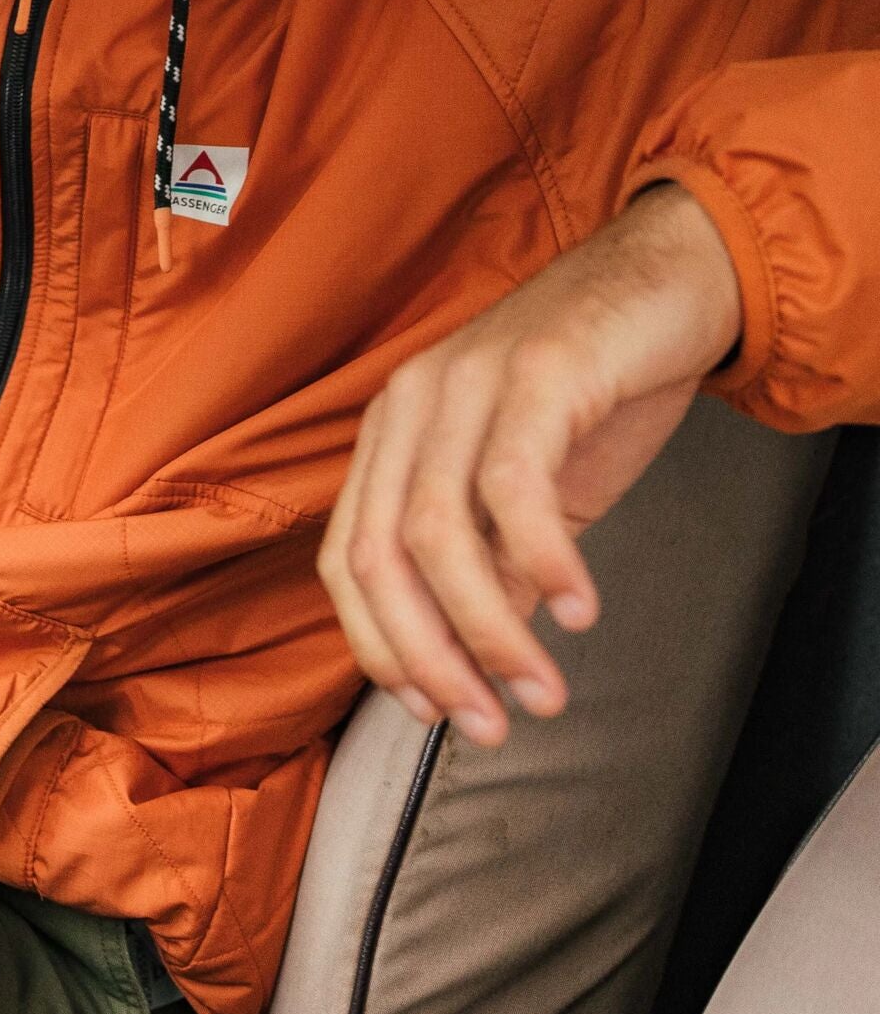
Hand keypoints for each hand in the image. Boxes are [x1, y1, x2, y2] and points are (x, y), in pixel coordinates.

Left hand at [317, 183, 742, 746]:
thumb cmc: (593, 393)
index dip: (379, 645)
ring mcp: (466, 381)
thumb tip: (474, 666)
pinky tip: (581, 609)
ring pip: (438, 531)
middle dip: (427, 658)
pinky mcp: (534, 372)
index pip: (349, 556)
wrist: (665, 286)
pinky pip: (514, 484)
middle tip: (488, 726)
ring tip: (542, 691)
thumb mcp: (532, 493)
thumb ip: (495, 567)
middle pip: (380, 554)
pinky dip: (543, 560)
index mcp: (394, 431)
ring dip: (487, 631)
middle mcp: (411, 403)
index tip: (434, 713)